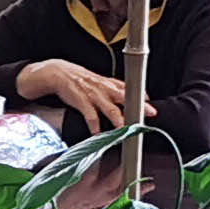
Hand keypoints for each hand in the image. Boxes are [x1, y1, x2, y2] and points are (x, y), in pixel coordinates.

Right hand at [17, 57, 142, 133]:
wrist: (58, 73)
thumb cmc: (82, 79)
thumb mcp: (101, 81)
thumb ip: (116, 88)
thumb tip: (134, 95)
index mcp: (110, 83)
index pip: (130, 89)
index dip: (141, 96)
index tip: (151, 105)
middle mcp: (104, 88)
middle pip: (125, 98)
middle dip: (138, 105)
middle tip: (149, 114)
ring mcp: (93, 95)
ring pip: (110, 108)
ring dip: (119, 119)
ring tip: (126, 129)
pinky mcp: (81, 101)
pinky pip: (90, 116)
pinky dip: (94, 126)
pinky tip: (97, 134)